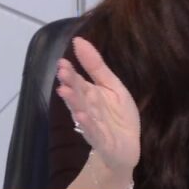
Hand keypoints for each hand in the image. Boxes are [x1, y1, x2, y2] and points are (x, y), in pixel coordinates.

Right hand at [55, 37, 140, 175]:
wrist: (126, 148)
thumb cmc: (117, 116)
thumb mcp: (112, 86)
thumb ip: (96, 66)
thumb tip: (79, 41)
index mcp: (90, 95)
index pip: (78, 81)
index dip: (71, 73)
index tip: (62, 62)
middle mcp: (88, 109)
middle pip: (78, 95)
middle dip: (70, 84)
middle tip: (62, 72)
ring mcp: (93, 126)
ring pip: (82, 112)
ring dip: (73, 103)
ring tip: (65, 91)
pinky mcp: (102, 141)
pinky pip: (94, 133)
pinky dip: (87, 125)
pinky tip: (81, 116)